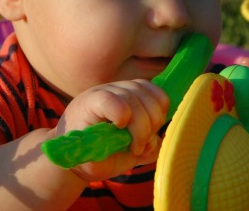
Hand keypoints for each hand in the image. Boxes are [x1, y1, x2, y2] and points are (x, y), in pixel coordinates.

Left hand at [53, 80, 168, 181]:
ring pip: (153, 97)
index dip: (119, 113)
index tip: (120, 129)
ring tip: (144, 140)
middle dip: (142, 130)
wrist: (86, 144)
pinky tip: (152, 128)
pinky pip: (160, 96)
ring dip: (154, 123)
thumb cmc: (87, 153)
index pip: (106, 99)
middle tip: (136, 149)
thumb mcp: (92, 158)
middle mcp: (109, 91)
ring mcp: (126, 89)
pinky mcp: (141, 92)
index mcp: (89, 104)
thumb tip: (145, 149)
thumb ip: (113, 154)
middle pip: (135, 100)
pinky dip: (162, 114)